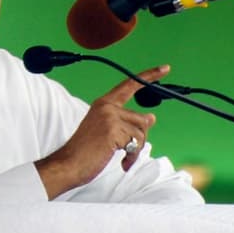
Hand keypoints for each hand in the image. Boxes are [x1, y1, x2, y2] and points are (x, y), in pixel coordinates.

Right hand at [35, 65, 170, 199]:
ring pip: (140, 133)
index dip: (149, 76)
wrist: (69, 164)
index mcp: (103, 103)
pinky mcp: (112, 130)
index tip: (165, 68)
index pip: (129, 85)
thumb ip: (127, 123)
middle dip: (139, 139)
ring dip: (136, 150)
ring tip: (124, 159)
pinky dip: (131, 156)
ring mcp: (109, 117)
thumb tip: (151, 117)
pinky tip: (122, 163)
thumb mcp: (108, 132)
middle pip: (141, 119)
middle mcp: (106, 106)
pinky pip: (136, 143)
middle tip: (128, 152)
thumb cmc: (86, 152)